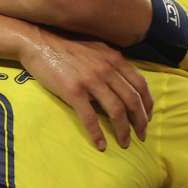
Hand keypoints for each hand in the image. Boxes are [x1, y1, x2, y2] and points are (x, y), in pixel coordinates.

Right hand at [19, 28, 152, 149]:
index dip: (147, 104)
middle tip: (141, 136)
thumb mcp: (97, 50)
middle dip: (140, 122)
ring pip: (116, 110)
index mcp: (114, 59)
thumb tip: (124, 83)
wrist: (39, 43)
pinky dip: (97, 133)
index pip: (140, 84)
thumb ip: (112, 64)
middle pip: (132, 100)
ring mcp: (91, 80)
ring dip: (123, 131)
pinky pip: (90, 117)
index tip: (147, 118)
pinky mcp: (74, 91)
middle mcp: (107, 69)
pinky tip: (101, 145)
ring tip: (125, 143)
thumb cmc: (67, 47)